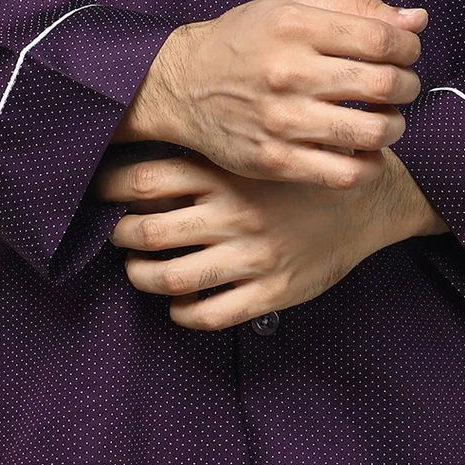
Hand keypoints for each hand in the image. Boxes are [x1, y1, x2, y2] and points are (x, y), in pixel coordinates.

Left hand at [93, 146, 448, 330]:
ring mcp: (252, 255)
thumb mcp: (250, 150)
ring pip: (170, 278)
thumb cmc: (296, 173)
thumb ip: (201, 159)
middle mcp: (232, 212)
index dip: (107, 187)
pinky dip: (183, 313)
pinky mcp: (273, 290)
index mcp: (223, 172)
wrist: (370, 199)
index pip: (142, 180)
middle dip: (119, 235)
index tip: (94, 190)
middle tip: (118, 232)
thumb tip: (133, 170)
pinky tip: (179, 303)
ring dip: (141, 277)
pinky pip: (211, 314)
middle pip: (145, 231)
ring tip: (138, 270)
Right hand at [112, 0, 427, 190]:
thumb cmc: (242, 40)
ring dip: (393, 126)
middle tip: (398, 87)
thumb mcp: (289, 5)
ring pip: (373, 132)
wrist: (183, 85)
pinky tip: (361, 150)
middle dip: (407, 86)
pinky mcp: (274, 160)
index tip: (403, 54)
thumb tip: (417, 21)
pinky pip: (346, 173)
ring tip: (382, 119)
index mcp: (293, 26)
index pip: (382, 38)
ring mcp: (280, 120)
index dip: (408, 48)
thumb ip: (354, 8)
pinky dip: (369, 165)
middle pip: (384, 84)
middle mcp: (287, 71)